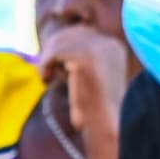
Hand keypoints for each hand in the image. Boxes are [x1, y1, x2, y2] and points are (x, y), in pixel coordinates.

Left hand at [39, 25, 131, 152]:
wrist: (106, 125)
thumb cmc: (95, 108)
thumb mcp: (89, 77)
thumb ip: (77, 59)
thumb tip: (52, 45)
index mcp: (114, 46)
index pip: (81, 33)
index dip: (62, 46)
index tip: (54, 66)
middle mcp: (108, 43)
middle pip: (69, 33)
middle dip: (52, 50)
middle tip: (46, 71)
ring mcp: (98, 48)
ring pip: (59, 41)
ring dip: (47, 59)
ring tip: (46, 77)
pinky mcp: (84, 57)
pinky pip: (54, 53)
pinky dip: (45, 65)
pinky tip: (46, 79)